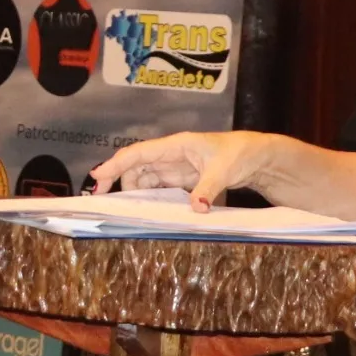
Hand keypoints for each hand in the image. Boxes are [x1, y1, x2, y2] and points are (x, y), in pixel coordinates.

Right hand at [87, 131, 284, 210]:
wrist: (257, 157)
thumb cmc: (240, 153)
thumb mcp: (224, 171)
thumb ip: (208, 189)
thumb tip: (196, 208)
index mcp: (176, 145)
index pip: (139, 153)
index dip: (116, 164)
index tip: (98, 177)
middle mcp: (171, 155)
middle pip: (135, 167)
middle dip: (119, 182)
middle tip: (107, 203)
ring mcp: (175, 167)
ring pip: (144, 179)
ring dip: (133, 192)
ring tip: (123, 209)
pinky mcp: (182, 179)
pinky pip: (158, 188)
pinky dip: (148, 198)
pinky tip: (143, 210)